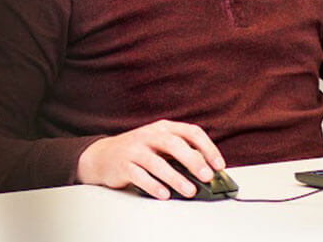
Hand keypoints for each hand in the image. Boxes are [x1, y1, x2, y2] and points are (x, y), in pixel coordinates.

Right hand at [75, 119, 226, 198]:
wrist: (103, 155)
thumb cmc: (139, 151)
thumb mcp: (160, 145)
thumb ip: (181, 153)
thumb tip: (206, 170)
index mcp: (164, 128)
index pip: (191, 132)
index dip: (208, 148)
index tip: (219, 165)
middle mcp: (149, 135)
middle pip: (174, 144)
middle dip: (193, 160)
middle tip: (206, 176)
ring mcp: (135, 149)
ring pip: (157, 162)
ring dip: (175, 178)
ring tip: (189, 191)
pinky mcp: (123, 165)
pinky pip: (140, 176)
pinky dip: (153, 186)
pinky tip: (164, 194)